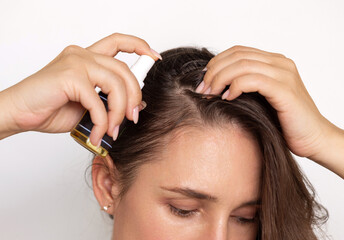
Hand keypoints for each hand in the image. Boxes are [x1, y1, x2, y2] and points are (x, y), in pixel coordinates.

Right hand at [0, 33, 161, 145]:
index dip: (139, 46)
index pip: (118, 42)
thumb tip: (137, 105)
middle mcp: (82, 55)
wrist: (20, 114)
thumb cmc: (51, 108)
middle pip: (124, 70)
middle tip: (133, 117)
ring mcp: (76, 62)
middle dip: (134, 96)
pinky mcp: (69, 76)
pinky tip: (97, 133)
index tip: (154, 57)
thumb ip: (109, 100)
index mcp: (87, 57)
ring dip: (118, 111)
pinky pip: (98, 101)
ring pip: (115, 83)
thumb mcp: (89, 105)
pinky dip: (101, 121)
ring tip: (112, 130)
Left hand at [195, 45, 333, 160]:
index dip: (216, 63)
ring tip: (210, 94)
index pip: (237, 51)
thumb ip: (244, 86)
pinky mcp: (285, 90)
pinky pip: (253, 80)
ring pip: (242, 65)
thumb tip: (213, 85)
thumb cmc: (284, 122)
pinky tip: (227, 98)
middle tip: (202, 89)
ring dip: (220, 79)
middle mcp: (280, 63)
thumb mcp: (260, 99)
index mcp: (274, 62)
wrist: (313, 139)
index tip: (203, 80)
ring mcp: (284, 75)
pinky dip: (235, 87)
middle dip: (214, 71)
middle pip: (237, 55)